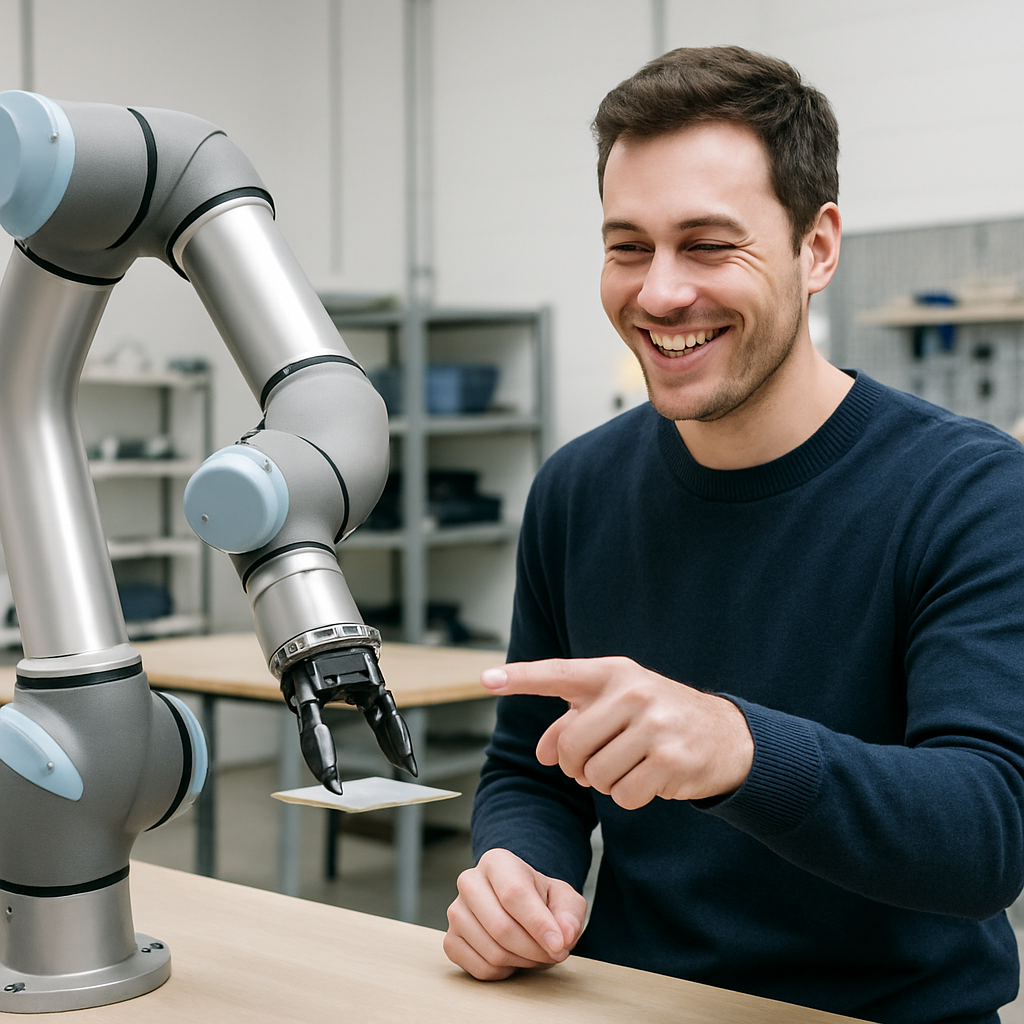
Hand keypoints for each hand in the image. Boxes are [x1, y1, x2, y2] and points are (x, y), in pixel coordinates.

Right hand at [443, 848, 586, 980]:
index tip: (559, 945)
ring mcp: (456, 912)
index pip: (514, 894)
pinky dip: (505, 971)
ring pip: (492, 951)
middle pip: (501, 927)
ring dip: (523, 961)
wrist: (517, 904)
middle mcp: (469, 882)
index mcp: (497, 862)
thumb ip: (570, 914)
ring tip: (536, 952)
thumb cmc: (539, 899)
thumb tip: (564, 936)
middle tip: (554, 953)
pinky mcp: (451, 940)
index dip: (538, 924)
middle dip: (534, 949)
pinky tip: (514, 957)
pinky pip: (480, 969)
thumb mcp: (564, 899)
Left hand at [481, 656, 752, 809]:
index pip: (558, 674)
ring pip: (595, 775)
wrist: (725, 735)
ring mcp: (654, 725)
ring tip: (628, 766)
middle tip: (594, 764)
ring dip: (604, 782)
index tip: (485, 679)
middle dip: (575, 766)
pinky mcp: (671, 760)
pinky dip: (629, 797)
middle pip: (570, 746)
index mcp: (613, 673)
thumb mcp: (617, 706)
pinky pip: (623, 796)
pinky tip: (648, 779)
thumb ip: (573, 722)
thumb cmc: (657, 717)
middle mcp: (633, 693)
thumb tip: (543, 753)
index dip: (520, 678)